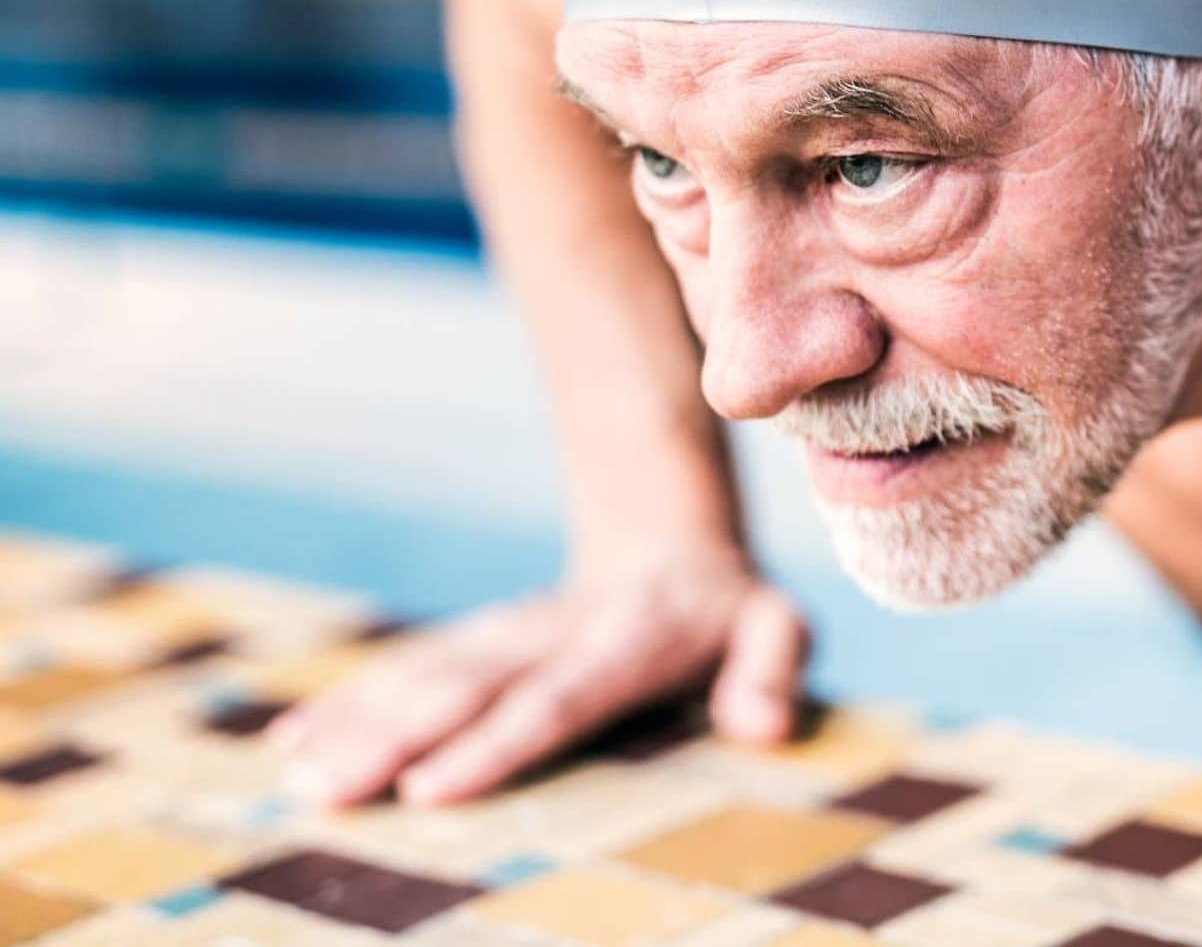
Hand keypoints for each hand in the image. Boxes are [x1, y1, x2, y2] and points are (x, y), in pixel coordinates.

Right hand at [264, 551, 806, 807]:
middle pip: (468, 685)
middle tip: (332, 789)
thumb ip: (775, 668)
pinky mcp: (478, 639)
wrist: (672, 546)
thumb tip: (765, 727)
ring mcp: (507, 631)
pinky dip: (348, 700)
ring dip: (358, 720)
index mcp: (627, 636)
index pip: (556, 695)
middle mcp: (553, 630)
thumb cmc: (731, 612)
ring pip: (424, 673)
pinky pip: (407, 667)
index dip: (495, 741)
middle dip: (396, 737)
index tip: (432, 788)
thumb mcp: (779, 626)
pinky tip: (290, 739)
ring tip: (297, 772)